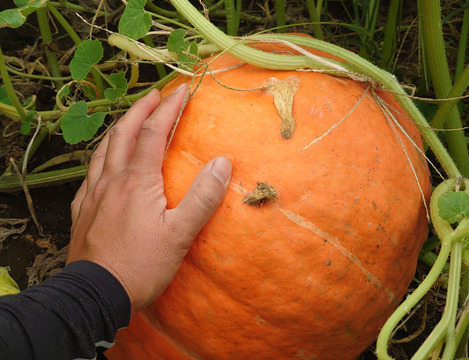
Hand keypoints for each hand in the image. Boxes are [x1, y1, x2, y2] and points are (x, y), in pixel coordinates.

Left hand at [67, 85, 231, 313]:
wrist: (95, 294)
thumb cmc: (140, 265)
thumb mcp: (180, 235)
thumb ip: (203, 197)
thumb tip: (222, 162)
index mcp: (137, 181)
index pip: (153, 133)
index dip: (168, 108)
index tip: (182, 90)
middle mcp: (112, 180)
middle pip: (123, 133)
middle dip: (140, 109)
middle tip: (154, 94)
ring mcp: (93, 194)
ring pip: (103, 150)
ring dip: (118, 129)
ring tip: (129, 120)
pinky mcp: (82, 210)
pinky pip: (89, 173)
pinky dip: (101, 157)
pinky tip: (103, 163)